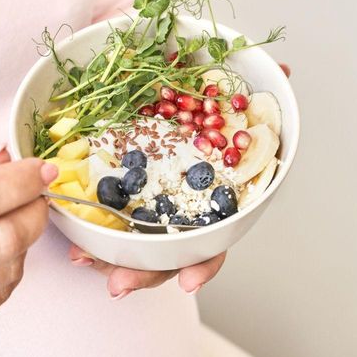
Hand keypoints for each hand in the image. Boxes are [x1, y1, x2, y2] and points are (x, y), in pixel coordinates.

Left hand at [67, 63, 289, 298]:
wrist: (166, 88)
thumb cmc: (201, 103)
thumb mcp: (225, 93)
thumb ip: (255, 87)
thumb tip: (283, 71)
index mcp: (209, 202)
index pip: (213, 243)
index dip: (202, 265)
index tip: (187, 282)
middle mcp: (179, 215)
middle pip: (165, 257)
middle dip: (143, 276)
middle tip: (119, 284)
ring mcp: (148, 211)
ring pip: (132, 251)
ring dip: (109, 263)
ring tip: (82, 261)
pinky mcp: (118, 200)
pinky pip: (106, 228)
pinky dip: (91, 238)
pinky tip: (73, 241)